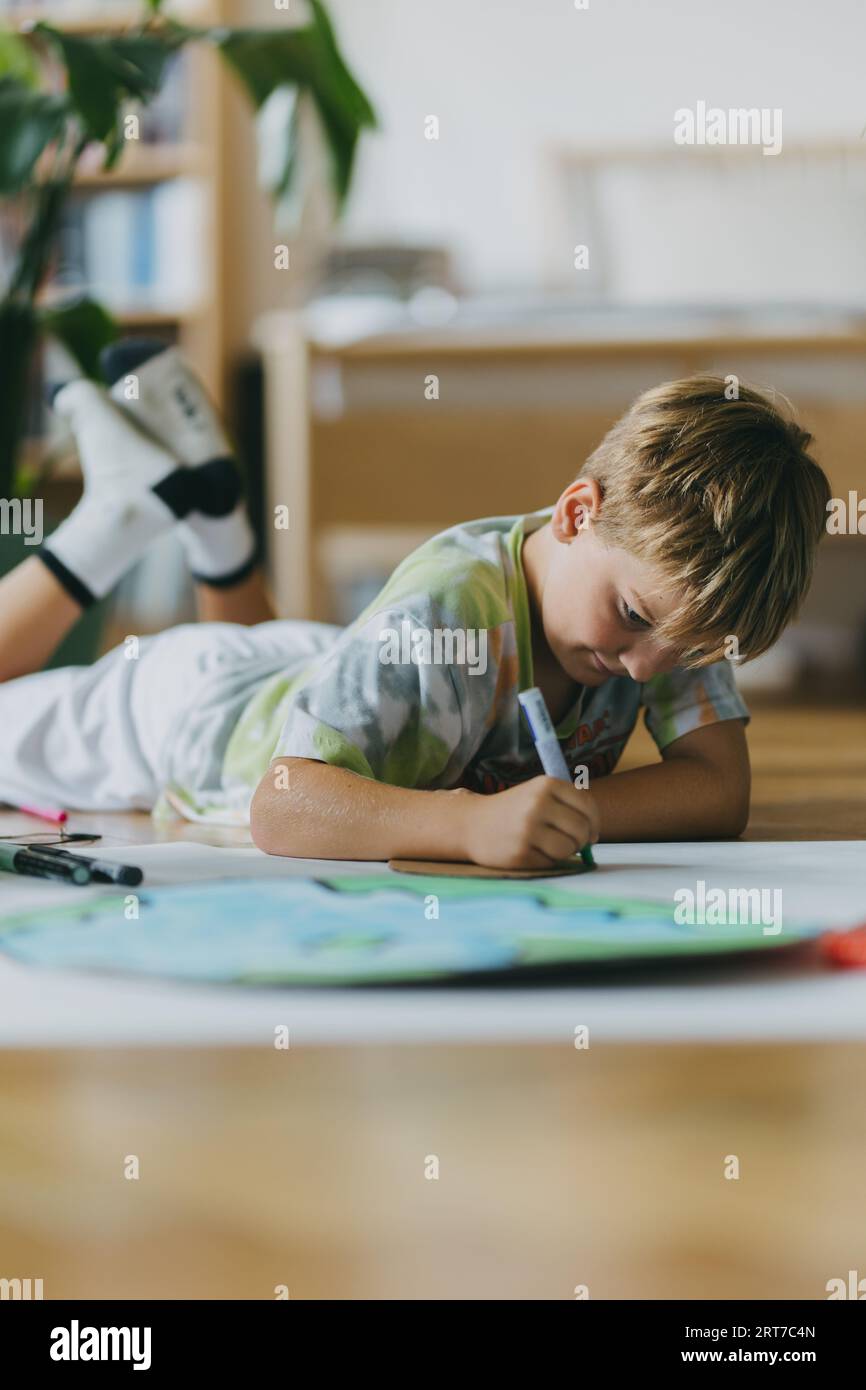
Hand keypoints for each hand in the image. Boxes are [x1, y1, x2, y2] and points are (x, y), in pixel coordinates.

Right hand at [465, 776, 599, 869]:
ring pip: (568, 848)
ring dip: (565, 852)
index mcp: (546, 784)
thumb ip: (569, 806)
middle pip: (581, 829)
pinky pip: (550, 862)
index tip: (591, 831)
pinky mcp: (520, 853)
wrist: (472, 824)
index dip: (594, 822)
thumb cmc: (514, 810)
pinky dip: (547, 860)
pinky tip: (531, 851)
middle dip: (581, 840)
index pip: (587, 806)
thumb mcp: (538, 794)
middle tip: (570, 842)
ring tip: (549, 846)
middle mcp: (537, 804)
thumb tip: (594, 835)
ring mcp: (528, 830)